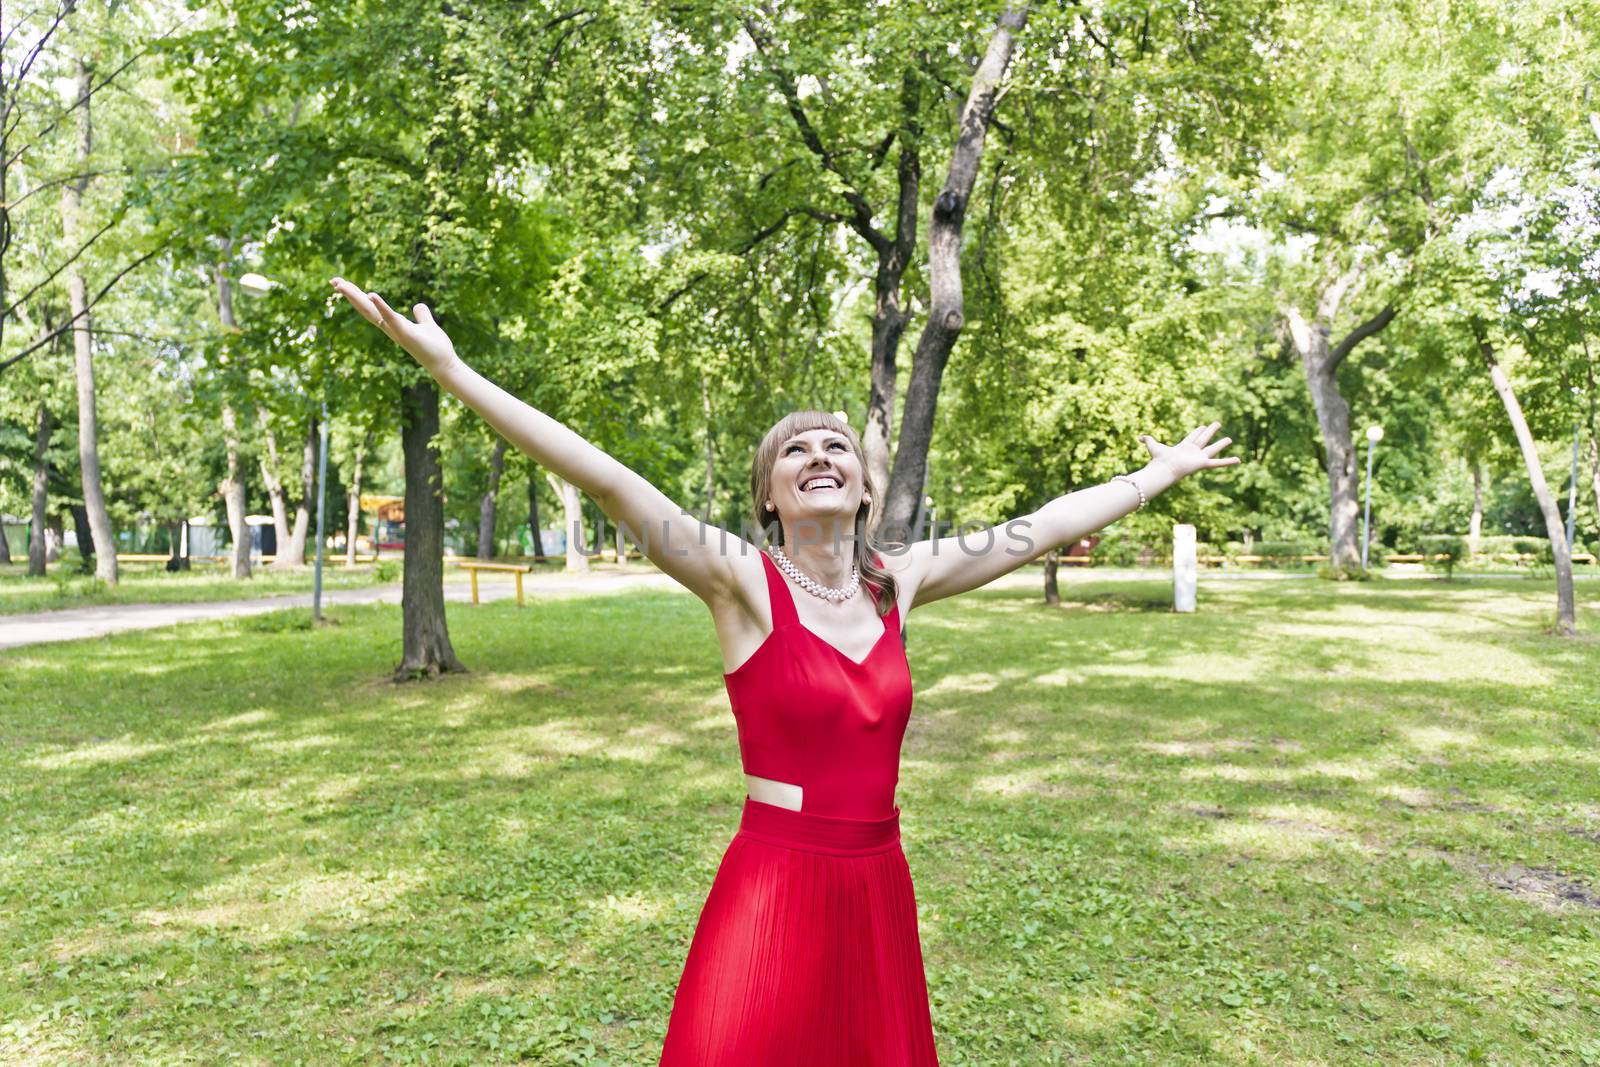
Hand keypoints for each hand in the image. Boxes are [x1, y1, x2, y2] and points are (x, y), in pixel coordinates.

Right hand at [330, 277, 460, 376]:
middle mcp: (390, 328)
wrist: (445, 364)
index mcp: (393, 324)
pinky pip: (391, 318)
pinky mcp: (406, 334)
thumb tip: (418, 305)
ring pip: (372, 313)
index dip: (357, 296)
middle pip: (365, 308)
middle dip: (349, 294)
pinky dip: (381, 306)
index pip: (370, 307)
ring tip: (342, 285)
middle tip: (333, 281)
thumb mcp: (428, 325)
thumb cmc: (435, 348)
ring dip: (356, 298)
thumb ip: (422, 315)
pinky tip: (372, 294)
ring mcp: (396, 331)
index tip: (341, 284)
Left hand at [1138, 421, 1239, 481]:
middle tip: (1217, 423)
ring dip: (1221, 444)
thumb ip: (1147, 440)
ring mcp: (1199, 457)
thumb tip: (1138, 437)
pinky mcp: (1203, 463)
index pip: (1193, 436)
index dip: (1197, 430)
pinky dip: (1228, 462)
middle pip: (1204, 438)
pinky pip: (1218, 463)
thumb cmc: (1158, 459)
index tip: (1203, 425)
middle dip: (1210, 431)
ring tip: (1230, 438)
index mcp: (1183, 447)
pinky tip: (1238, 460)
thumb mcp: (1152, 446)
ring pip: (1212, 448)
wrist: (1164, 469)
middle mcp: (1193, 451)